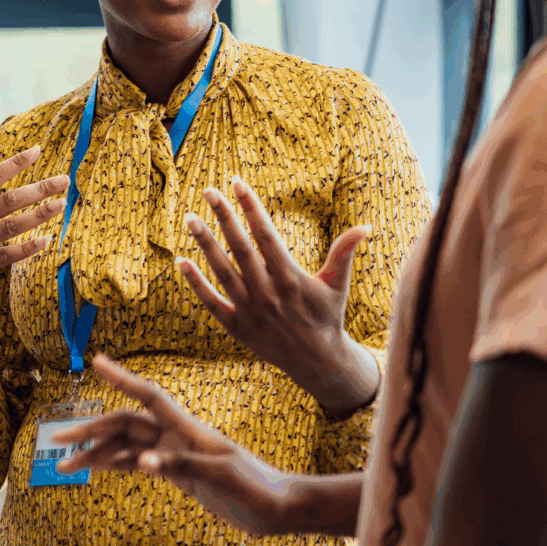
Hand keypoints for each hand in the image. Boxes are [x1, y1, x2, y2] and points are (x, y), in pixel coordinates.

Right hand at [0, 145, 67, 329]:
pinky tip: (45, 241)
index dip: (16, 162)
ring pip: (11, 226)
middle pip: (9, 200)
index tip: (37, 151)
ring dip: (39, 215)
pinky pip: (4, 256)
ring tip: (61, 204)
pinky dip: (25, 249)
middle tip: (64, 180)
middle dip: (39, 188)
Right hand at [53, 355, 292, 534]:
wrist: (276, 507)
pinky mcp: (177, 472)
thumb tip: (143, 462)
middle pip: (125, 423)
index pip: (148, 395)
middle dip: (91, 428)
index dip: (122, 377)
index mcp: (188, 428)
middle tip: (57, 439)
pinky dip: (114, 464)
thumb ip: (183, 465)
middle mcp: (177, 435)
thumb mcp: (221, 476)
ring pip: (127, 446)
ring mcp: (175, 453)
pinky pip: (137, 463)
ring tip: (65, 466)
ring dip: (96, 452)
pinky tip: (96, 469)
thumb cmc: (256, 487)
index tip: (96, 362)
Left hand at [179, 176, 377, 418]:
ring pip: (223, 271)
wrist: (317, 362)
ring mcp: (250, 310)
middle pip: (241, 248)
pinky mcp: (237, 328)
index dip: (251, 207)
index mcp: (291, 277)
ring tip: (190, 218)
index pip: (266, 234)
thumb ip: (344, 253)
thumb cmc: (327, 316)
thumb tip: (365, 227)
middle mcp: (268, 292)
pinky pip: (211, 302)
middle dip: (224, 217)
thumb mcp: (337, 284)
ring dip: (205, 244)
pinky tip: (181, 261)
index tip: (237, 183)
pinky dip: (196, 283)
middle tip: (209, 191)